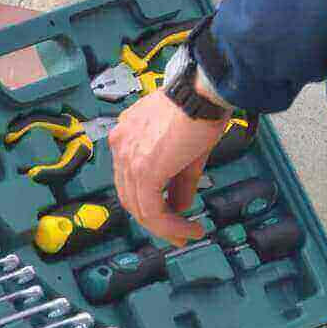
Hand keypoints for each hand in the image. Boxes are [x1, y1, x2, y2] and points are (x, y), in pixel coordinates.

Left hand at [106, 78, 225, 245]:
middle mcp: (121, 145)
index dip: (150, 200)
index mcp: (128, 134)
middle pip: (131, 195)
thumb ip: (181, 181)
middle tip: (177, 232)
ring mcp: (128, 158)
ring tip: (186, 234)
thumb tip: (181, 206)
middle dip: (155, 219)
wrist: (204, 93)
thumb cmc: (200, 105)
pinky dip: (169, 225)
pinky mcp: (143, 171)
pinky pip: (151, 210)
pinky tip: (186, 229)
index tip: (171, 214)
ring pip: (139, 207)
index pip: (132, 178)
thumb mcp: (188, 149)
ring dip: (164, 227)